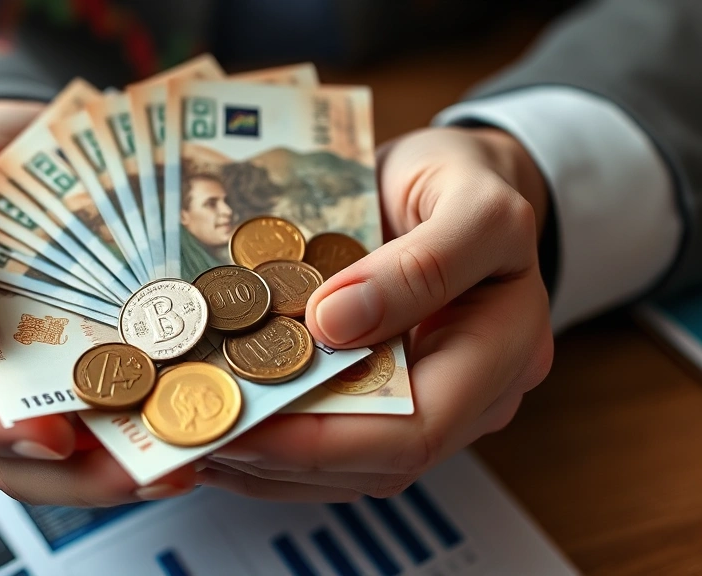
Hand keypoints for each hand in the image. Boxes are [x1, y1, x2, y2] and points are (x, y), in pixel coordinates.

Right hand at [0, 100, 195, 506]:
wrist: (24, 146)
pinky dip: (141, 428)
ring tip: (180, 464)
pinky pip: (104, 411)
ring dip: (117, 469)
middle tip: (147, 471)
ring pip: (59, 451)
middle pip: (4, 450)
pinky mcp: (78, 363)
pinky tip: (186, 424)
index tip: (54, 434)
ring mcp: (26, 371)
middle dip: (75, 474)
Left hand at [202, 127, 553, 500]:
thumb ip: (423, 263)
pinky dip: (277, 450)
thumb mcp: (473, 201)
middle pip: (375, 462)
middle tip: (201, 437)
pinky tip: (225, 433)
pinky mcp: (388, 395)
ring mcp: (428, 402)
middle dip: (283, 459)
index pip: (418, 429)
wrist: (462, 179)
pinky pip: (336, 445)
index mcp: (504, 351)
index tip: (247, 424)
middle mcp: (472, 397)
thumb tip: (335, 325)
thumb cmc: (470, 181)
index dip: (327, 440)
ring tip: (197, 441)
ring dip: (269, 465)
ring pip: (348, 467)